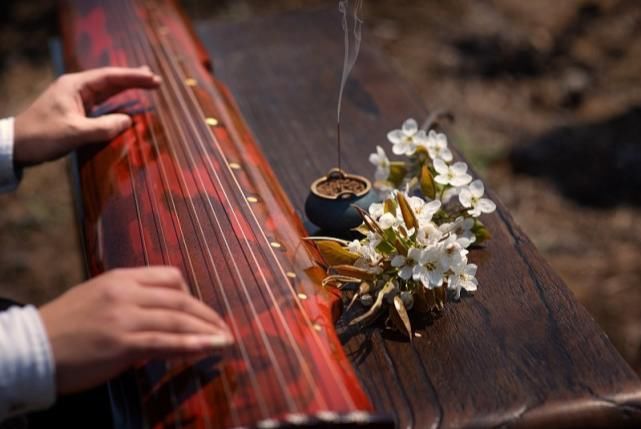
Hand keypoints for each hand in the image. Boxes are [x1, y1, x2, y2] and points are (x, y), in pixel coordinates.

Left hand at [13, 66, 160, 166]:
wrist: (17, 146)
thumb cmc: (43, 136)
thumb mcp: (76, 132)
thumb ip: (104, 126)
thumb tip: (129, 121)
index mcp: (75, 86)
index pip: (110, 77)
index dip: (134, 78)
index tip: (153, 79)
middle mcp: (76, 88)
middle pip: (110, 80)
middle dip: (133, 79)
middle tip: (155, 78)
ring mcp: (76, 100)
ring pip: (107, 91)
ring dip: (126, 88)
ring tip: (146, 83)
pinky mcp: (76, 112)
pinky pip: (102, 104)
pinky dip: (117, 101)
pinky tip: (127, 102)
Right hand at [38, 266, 232, 393]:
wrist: (32, 349)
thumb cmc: (65, 326)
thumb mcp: (98, 298)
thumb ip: (131, 300)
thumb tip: (161, 313)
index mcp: (122, 278)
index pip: (170, 276)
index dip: (192, 293)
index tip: (201, 310)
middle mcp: (127, 292)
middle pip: (180, 299)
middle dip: (206, 314)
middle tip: (224, 327)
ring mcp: (125, 317)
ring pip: (177, 319)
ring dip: (207, 331)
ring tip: (226, 340)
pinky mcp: (123, 343)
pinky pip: (165, 342)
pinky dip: (192, 344)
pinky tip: (209, 347)